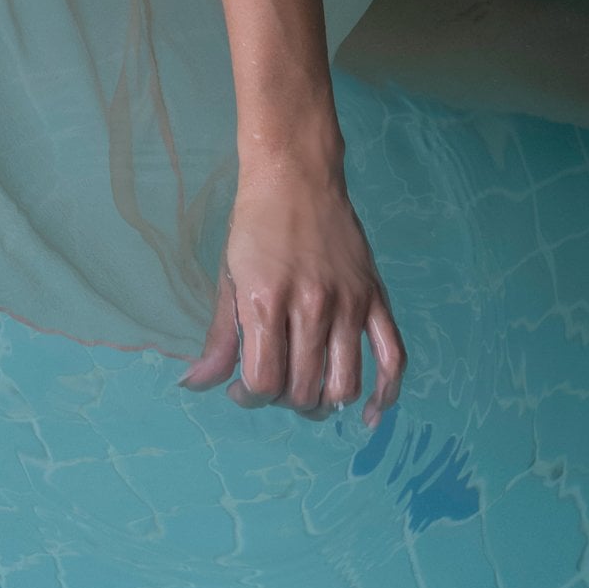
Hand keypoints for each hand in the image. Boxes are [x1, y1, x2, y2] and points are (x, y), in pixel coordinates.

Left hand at [179, 160, 405, 427]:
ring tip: (306, 391)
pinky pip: (393, 359)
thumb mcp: (228, 276)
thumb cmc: (255, 224)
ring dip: (322, 403)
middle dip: (282, 400)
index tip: (242, 387)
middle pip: (303, 389)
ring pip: (344, 385)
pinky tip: (368, 413)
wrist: (295, 174)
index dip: (249, 397)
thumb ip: (220, 337)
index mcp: (267, 301)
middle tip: (273, 382)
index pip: (264, 382)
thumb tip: (194, 385)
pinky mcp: (375, 297)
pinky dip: (385, 395)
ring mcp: (349, 303)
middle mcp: (312, 306)